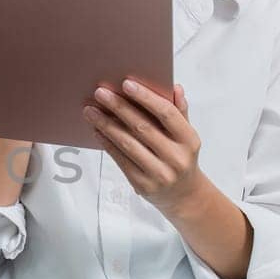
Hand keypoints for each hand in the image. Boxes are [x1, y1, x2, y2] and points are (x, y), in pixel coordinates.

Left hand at [83, 79, 206, 213]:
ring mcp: (160, 173)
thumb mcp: (185, 135)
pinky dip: (107, 143)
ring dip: (106, 125)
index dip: (146, 97)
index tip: (126, 83)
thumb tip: (174, 87)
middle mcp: (176, 157)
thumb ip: (179, 111)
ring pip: (128, 144)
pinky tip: (96, 130)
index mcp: (189, 140)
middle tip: (100, 93)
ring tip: (90, 110)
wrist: (183, 195)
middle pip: (142, 127)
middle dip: (119, 107)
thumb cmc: (180, 156)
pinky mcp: (143, 185)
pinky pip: (121, 160)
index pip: (167, 113)